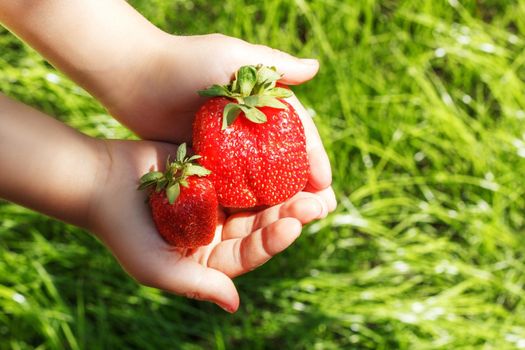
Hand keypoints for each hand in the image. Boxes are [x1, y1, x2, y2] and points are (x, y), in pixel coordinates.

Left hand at [0, 2, 335, 209]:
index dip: (313, 157)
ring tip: (299, 221)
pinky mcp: (206, 162)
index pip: (296, 133)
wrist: (133, 77)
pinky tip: (260, 220)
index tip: (325, 182)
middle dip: (303, 185)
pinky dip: (248, 202)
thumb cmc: (183, 62)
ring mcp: (227, 147)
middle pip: (283, 161)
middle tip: (321, 209)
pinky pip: (232, 186)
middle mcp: (248, 127)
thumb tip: (316, 67)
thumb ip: (273, 65)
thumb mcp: (231, 58)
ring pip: (260, 178)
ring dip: (281, 199)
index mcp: (261, 103)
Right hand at [89, 140, 328, 311]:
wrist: (100, 181)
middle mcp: (220, 229)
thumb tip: (235, 304)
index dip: (271, 241)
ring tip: (313, 182)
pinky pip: (244, 167)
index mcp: (210, 256)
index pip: (248, 253)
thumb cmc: (123, 230)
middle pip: (260, 224)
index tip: (292, 226)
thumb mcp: (156, 267)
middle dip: (288, 215)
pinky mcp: (215, 170)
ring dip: (285, 190)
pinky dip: (264, 163)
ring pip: (259, 196)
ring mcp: (219, 198)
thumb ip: (196, 284)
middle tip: (318, 203)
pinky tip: (286, 155)